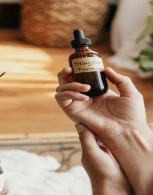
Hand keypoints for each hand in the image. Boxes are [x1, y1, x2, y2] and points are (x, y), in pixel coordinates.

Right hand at [56, 67, 152, 194]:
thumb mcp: (130, 92)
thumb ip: (120, 79)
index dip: (76, 70)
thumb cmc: (132, 115)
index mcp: (95, 92)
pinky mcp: (73, 112)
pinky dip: (69, 94)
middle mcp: (84, 98)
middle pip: (65, 82)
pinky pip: (62, 99)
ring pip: (61, 89)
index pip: (80, 78)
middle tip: (69, 69)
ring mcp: (77, 105)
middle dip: (64, 74)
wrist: (128, 131)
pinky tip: (84, 97)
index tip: (78, 63)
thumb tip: (106, 69)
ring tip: (85, 87)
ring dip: (69, 84)